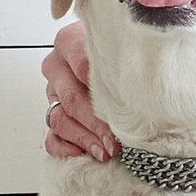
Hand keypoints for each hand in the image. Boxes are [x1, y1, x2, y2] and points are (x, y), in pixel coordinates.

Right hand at [44, 22, 117, 162]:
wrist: (108, 55)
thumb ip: (124, 57)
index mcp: (68, 42)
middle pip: (71, 98)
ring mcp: (53, 92)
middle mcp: (57, 67)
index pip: (81, 65)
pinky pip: (51, 136)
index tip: (119, 106)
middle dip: (95, 122)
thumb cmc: (115, 50)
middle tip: (113, 139)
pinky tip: (82, 153)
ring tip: (104, 150)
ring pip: (59, 119)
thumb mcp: (120, 44)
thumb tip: (144, 86)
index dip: (101, 89)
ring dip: (83, 139)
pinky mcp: (53, 114)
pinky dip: (64, 148)